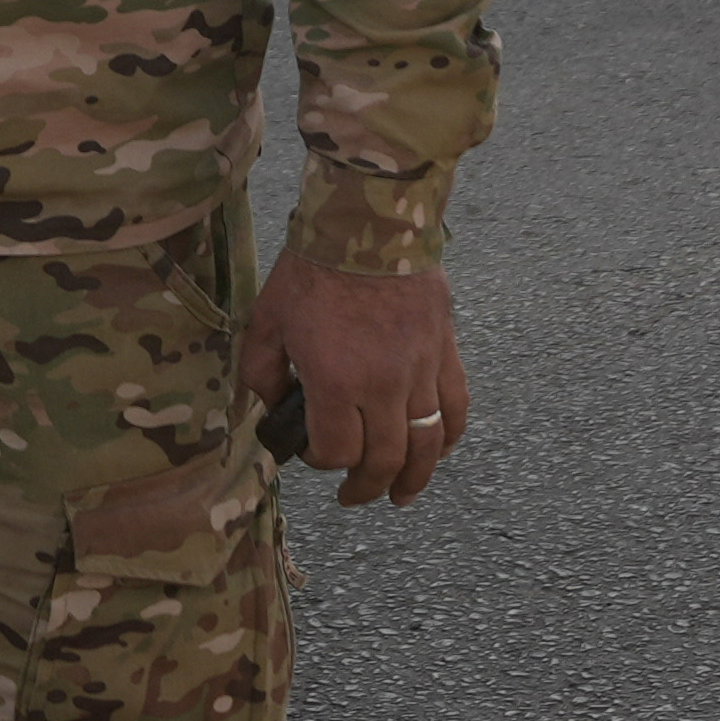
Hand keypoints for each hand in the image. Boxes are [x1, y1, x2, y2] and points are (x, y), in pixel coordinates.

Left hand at [242, 252, 467, 509]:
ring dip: (414, 479)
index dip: (321, 463)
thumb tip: (274, 410)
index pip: (336, 453)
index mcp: (335, 382)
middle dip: (366, 487)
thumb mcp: (265, 323)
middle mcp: (383, 386)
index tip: (311, 453)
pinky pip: (457, 409)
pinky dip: (449, 438)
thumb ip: (262, 375)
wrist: (369, 224)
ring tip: (400, 496)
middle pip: (384, 461)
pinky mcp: (445, 353)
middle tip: (353, 496)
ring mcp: (420, 372)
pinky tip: (437, 452)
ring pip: (427, 445)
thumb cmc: (311, 272)